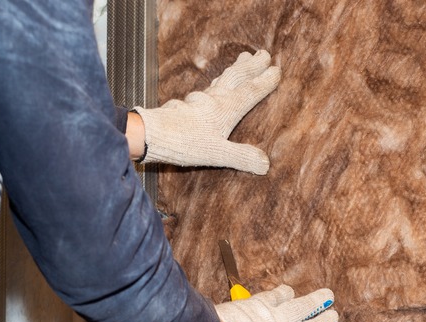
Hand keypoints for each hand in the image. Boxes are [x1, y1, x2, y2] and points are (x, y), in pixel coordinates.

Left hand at [133, 50, 280, 174]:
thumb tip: (265, 164)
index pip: (250, 92)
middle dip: (251, 66)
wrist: (149, 134)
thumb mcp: (218, 153)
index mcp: (225, 109)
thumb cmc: (184, 143)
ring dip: (234, 69)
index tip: (277, 70)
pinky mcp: (184, 105)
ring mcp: (198, 101)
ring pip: (221, 80)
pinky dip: (216, 82)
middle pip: (236, 78)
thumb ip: (242, 157)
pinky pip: (206, 89)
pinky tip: (212, 87)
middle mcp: (213, 100)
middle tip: (263, 53)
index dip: (264, 82)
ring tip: (243, 59)